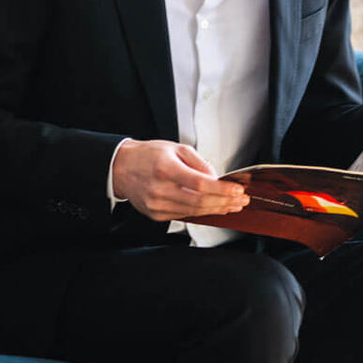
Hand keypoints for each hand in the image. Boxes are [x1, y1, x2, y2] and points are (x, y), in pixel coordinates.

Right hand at [111, 140, 248, 220]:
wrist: (122, 168)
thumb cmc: (148, 156)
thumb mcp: (175, 148)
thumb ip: (199, 163)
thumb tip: (216, 179)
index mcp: (165, 169)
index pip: (200, 184)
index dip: (222, 190)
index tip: (237, 190)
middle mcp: (159, 189)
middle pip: (200, 201)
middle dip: (225, 202)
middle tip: (241, 200)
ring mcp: (156, 205)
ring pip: (194, 211)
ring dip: (217, 209)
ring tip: (232, 205)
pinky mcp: (156, 214)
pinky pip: (184, 215)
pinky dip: (202, 212)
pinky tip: (214, 208)